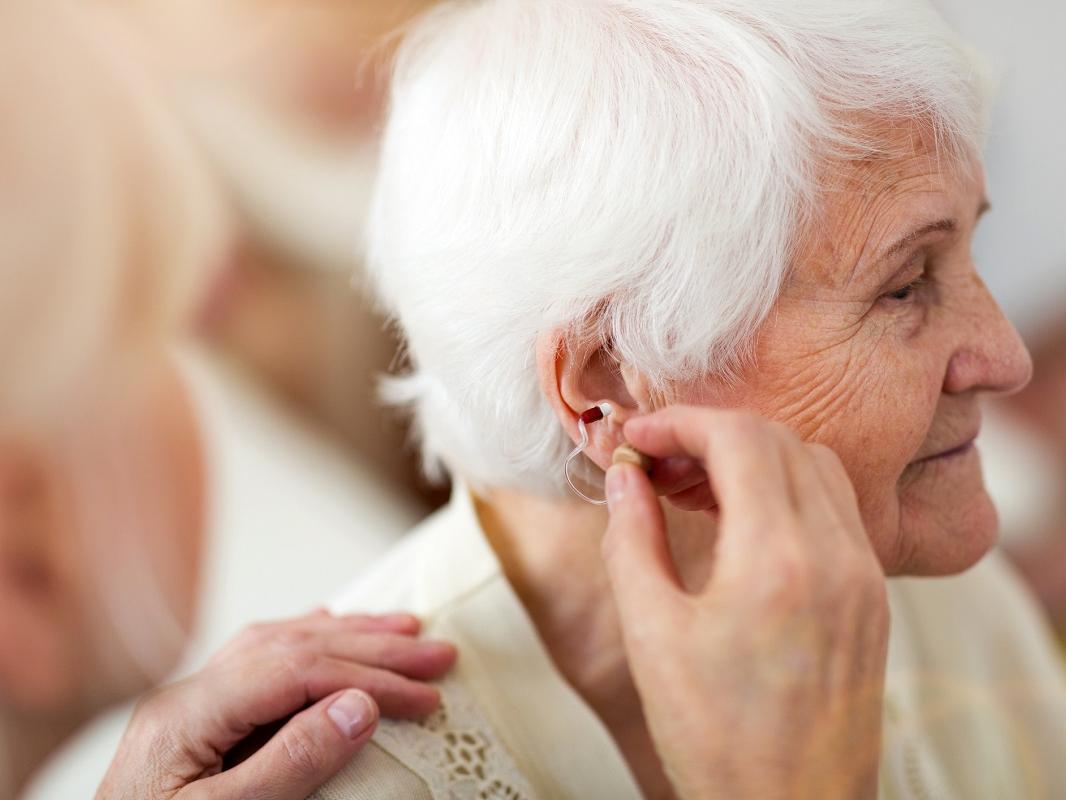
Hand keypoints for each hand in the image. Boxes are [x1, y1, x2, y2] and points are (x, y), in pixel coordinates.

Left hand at [97, 610, 456, 799]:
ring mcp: (190, 703)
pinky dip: (306, 639)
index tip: (424, 695)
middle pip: (293, 647)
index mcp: (187, 715)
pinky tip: (329, 627)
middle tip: (437, 651)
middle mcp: (188, 695)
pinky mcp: (197, 719)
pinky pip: (259, 658)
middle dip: (373, 646)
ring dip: (346, 632)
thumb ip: (291, 763)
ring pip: (277, 642)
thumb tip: (359, 705)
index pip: (296, 672)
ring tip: (403, 628)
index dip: (367, 676)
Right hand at [602, 408, 888, 799]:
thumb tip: (624, 476)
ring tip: (694, 486)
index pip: (740, 439)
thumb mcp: (651, 635)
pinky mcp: (872, 597)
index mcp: (779, 561)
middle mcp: (837, 555)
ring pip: (816, 465)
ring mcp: (865, 575)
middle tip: (657, 461)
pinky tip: (741, 520)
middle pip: (780, 439)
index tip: (638, 440)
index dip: (681, 423)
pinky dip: (787, 488)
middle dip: (712, 433)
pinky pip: (837, 507)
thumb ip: (632, 539)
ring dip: (753, 455)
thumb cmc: (714, 738)